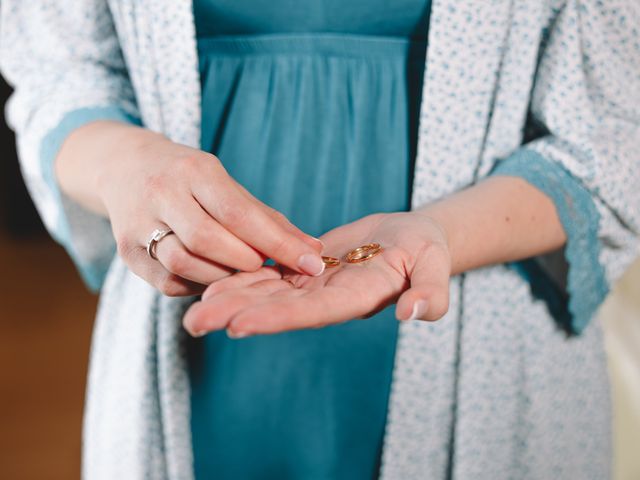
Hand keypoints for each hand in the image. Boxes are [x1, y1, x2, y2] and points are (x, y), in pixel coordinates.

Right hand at [89, 124, 323, 295]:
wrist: (123, 167)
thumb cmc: (190, 178)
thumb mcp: (226, 184)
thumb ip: (268, 219)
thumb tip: (313, 251)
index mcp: (194, 170)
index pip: (239, 213)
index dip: (278, 243)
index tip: (312, 264)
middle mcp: (161, 193)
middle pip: (208, 240)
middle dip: (247, 262)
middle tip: (267, 267)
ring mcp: (138, 224)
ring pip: (184, 264)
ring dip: (222, 277)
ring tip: (240, 271)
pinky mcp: (126, 252)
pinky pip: (169, 282)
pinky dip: (199, 285)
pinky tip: (212, 275)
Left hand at [182, 212, 451, 336]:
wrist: (409, 240)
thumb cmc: (427, 250)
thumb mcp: (435, 266)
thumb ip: (430, 293)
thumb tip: (415, 314)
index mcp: (357, 298)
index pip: (313, 311)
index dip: (277, 317)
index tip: (237, 324)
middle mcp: (328, 298)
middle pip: (278, 308)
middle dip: (236, 314)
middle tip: (193, 323)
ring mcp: (314, 286)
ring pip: (267, 293)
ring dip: (230, 300)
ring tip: (191, 309)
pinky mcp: (305, 270)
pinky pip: (270, 274)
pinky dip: (242, 277)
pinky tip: (211, 281)